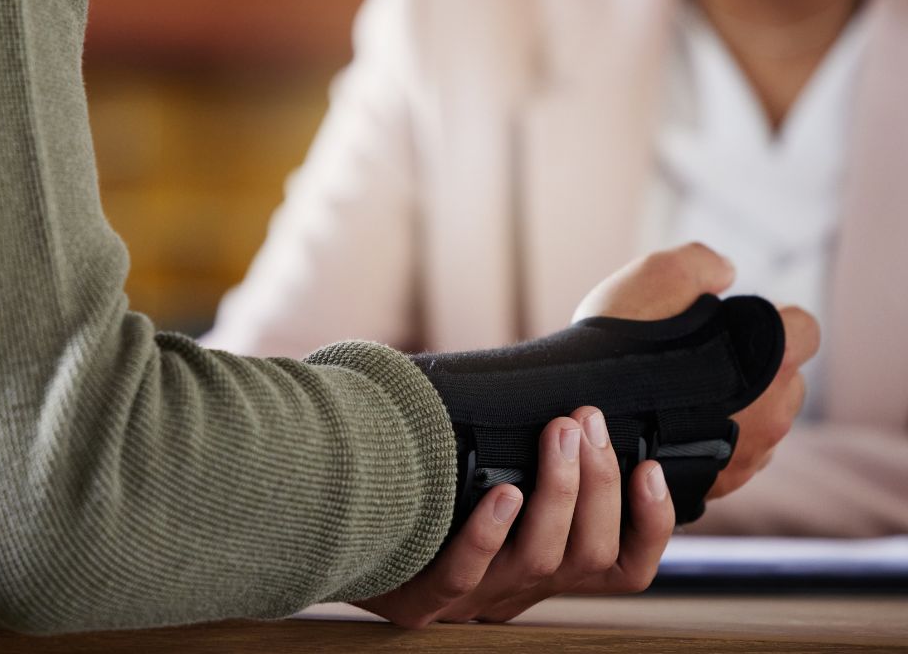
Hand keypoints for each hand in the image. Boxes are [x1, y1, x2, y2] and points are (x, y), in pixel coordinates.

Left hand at [354, 408, 674, 627]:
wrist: (345, 535)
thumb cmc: (432, 495)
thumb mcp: (495, 479)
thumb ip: (536, 451)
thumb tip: (582, 396)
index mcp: (547, 565)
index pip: (625, 567)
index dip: (651, 525)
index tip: (649, 467)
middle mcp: (519, 588)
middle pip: (589, 556)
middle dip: (599, 484)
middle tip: (587, 420)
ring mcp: (471, 599)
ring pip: (538, 561)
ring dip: (558, 492)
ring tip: (560, 434)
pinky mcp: (418, 600)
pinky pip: (461, 575)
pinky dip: (487, 534)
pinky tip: (502, 493)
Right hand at [571, 242, 819, 499]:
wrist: (577, 414)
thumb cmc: (619, 346)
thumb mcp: (658, 274)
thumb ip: (703, 263)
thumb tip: (726, 271)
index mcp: (772, 360)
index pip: (804, 329)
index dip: (770, 317)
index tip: (730, 318)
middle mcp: (774, 414)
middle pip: (784, 380)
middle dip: (754, 367)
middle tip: (698, 355)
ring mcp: (749, 457)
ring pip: (761, 423)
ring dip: (736, 407)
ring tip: (678, 393)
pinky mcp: (719, 485)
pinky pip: (731, 456)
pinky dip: (710, 439)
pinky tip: (670, 424)